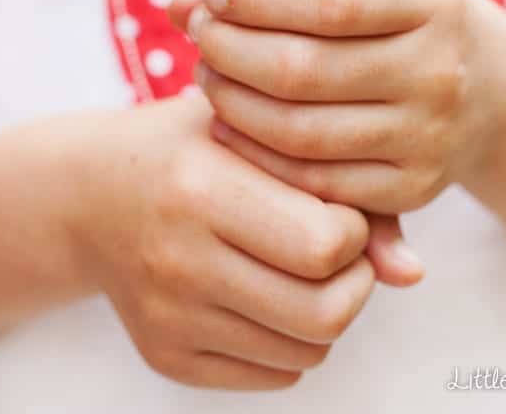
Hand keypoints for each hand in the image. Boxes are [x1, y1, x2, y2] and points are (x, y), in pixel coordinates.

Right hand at [71, 95, 375, 390]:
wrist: (90, 194)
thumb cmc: (189, 146)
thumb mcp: (253, 132)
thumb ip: (340, 188)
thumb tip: (414, 273)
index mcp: (201, 187)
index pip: (325, 243)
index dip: (355, 227)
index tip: (337, 202)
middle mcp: (178, 259)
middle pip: (325, 311)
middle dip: (357, 280)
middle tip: (341, 245)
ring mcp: (168, 318)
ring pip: (308, 349)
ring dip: (329, 309)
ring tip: (303, 263)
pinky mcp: (165, 357)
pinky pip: (274, 373)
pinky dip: (293, 338)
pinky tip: (269, 289)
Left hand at [172, 0, 505, 215]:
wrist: (492, 92)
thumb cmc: (409, 18)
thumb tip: (178, 3)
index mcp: (432, 1)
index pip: (329, 1)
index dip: (257, 0)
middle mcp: (437, 70)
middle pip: (302, 70)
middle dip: (229, 50)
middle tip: (200, 34)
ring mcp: (427, 137)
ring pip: (298, 132)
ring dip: (231, 101)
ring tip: (207, 73)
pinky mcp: (411, 188)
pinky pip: (312, 181)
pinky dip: (257, 153)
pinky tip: (231, 122)